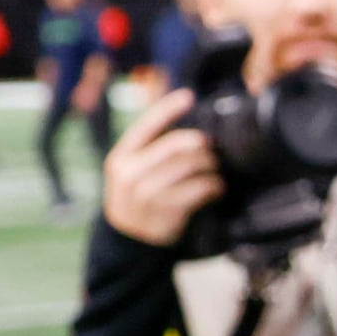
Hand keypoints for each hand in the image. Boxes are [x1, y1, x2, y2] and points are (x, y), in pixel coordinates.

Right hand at [101, 85, 221, 247]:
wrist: (130, 239)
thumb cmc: (139, 197)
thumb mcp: (132, 170)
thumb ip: (151, 150)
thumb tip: (184, 124)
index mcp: (121, 156)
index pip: (146, 125)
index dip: (168, 108)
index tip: (189, 96)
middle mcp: (130, 173)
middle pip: (177, 145)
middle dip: (201, 145)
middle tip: (211, 150)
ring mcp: (147, 193)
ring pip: (191, 166)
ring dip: (211, 167)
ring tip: (214, 171)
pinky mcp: (166, 211)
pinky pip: (199, 189)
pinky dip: (214, 186)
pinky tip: (215, 188)